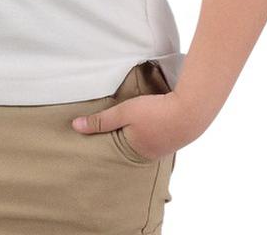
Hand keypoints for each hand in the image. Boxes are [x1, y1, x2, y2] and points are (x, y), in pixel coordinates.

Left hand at [71, 91, 187, 160]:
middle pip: (130, 150)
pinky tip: (153, 124)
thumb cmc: (155, 112)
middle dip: (122, 144)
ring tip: (132, 130)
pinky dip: (153, 131)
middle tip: (111, 138)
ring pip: (145, 143)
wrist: (191, 110)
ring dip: (139, 136)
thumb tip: (75, 127)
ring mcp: (164, 147)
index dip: (107, 146)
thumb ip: (100, 120)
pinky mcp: (175, 136)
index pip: (115, 151)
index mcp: (135, 152)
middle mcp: (150, 155)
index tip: (94, 146)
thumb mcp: (124, 112)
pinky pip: (158, 137)